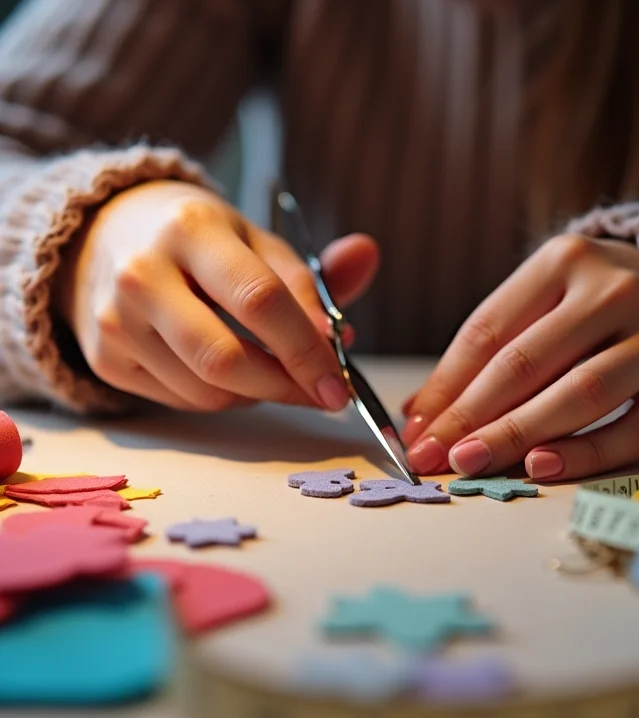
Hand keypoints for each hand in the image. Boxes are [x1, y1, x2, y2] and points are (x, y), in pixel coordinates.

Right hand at [55, 180, 377, 410]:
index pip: (260, 301)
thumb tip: (367, 261)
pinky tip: (233, 372)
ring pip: (206, 391)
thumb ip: (312, 268)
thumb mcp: (256, 240)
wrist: (108, 238)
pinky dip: (223, 397)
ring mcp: (116, 322)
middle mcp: (143, 275)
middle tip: (319, 394)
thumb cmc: (199, 242)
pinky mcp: (106, 358)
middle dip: (285, 387)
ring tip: (276, 373)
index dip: (306, 350)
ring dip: (258, 394)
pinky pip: (183, 400)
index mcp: (191, 230)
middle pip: (226, 360)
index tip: (338, 384)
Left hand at [402, 234, 638, 480]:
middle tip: (436, 456)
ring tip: (473, 463)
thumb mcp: (533, 303)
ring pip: (581, 393)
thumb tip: (419, 415)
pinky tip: (539, 466)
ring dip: (518, 434)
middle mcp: (614, 291)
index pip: (488, 331)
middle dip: (472, 417)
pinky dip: (586, 453)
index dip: (446, 386)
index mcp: (563, 261)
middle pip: (527, 362)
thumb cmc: (584, 303)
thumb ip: (480, 354)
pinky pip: (635, 429)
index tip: (417, 431)